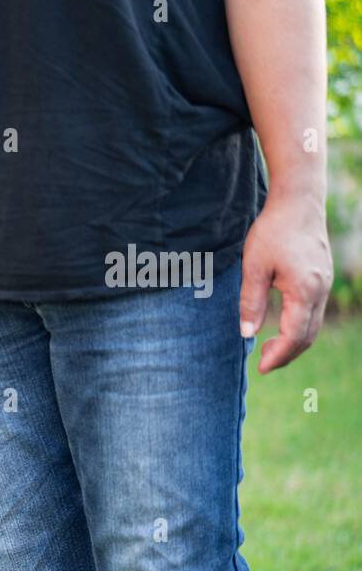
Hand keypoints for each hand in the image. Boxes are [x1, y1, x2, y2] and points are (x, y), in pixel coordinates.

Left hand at [239, 192, 332, 373]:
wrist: (298, 202)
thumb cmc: (273, 231)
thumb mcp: (253, 267)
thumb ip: (251, 302)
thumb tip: (247, 333)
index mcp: (304, 291)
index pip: (295, 336)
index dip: (278, 356)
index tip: (261, 369)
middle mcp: (320, 290)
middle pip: (308, 336)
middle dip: (286, 354)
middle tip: (263, 363)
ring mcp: (324, 284)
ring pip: (313, 325)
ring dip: (293, 342)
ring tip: (269, 348)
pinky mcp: (322, 278)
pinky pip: (314, 312)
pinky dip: (300, 327)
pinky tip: (281, 327)